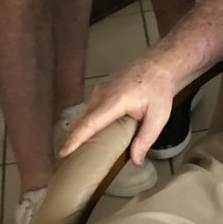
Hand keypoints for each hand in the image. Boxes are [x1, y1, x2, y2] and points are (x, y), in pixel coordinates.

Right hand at [58, 51, 177, 165]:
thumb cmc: (158, 87)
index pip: (89, 123)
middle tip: (68, 160)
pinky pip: (88, 108)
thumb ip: (146, 139)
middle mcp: (102, 94)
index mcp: (115, 100)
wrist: (158, 63)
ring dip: (78, 130)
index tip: (64, 152)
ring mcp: (99, 90)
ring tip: (77, 150)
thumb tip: (135, 160)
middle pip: (80, 120)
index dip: (75, 139)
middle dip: (71, 139)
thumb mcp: (158, 116)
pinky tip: (89, 133)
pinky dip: (85, 122)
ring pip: (82, 114)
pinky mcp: (100, 89)